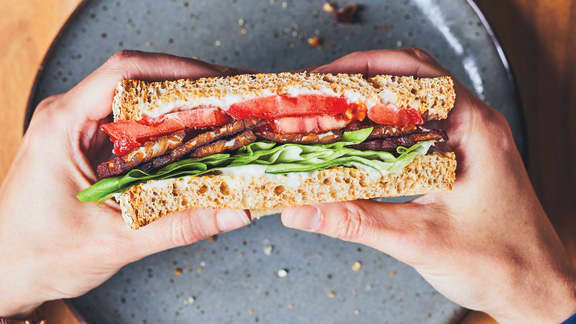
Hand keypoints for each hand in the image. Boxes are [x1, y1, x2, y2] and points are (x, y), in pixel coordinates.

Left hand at [0, 51, 251, 316]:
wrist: (5, 275)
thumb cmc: (39, 257)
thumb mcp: (117, 241)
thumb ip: (180, 225)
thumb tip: (235, 210)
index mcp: (63, 125)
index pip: (125, 75)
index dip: (178, 71)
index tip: (219, 82)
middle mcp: (69, 117)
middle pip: (137, 80)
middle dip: (189, 85)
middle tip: (233, 97)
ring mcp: (77, 130)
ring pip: (136, 101)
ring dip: (180, 105)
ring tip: (223, 112)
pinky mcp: (87, 146)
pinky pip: (132, 125)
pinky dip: (166, 127)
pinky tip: (194, 138)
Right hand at [282, 49, 575, 323]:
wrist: (538, 289)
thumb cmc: (500, 262)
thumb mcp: (418, 240)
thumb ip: (356, 221)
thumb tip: (302, 211)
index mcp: (473, 128)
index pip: (415, 73)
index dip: (363, 69)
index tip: (323, 80)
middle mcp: (475, 124)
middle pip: (413, 79)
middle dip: (363, 80)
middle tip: (321, 93)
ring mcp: (472, 140)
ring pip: (417, 103)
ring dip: (376, 103)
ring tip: (335, 112)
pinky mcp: (465, 159)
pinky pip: (422, 129)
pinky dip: (389, 127)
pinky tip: (364, 142)